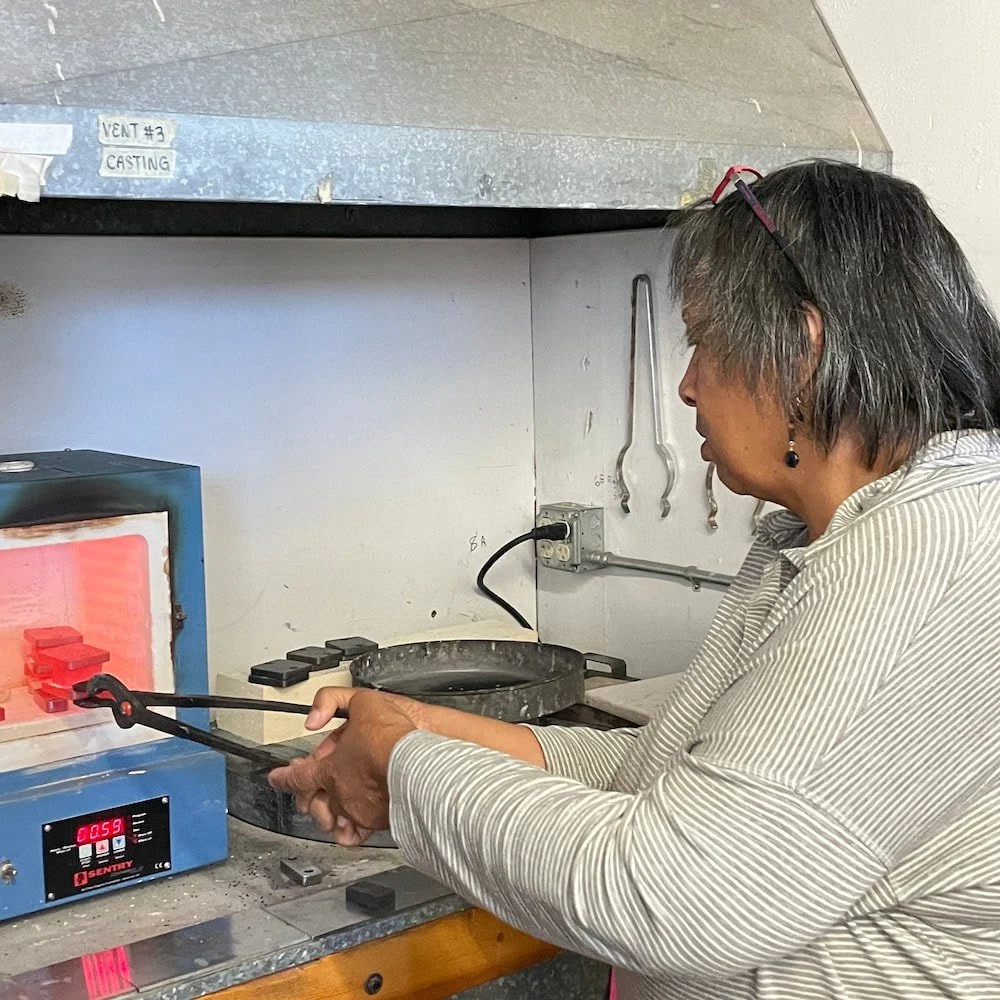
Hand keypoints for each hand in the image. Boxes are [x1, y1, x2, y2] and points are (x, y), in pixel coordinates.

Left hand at [268, 688, 426, 843]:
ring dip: (329, 814)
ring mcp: (358, 811)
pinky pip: (356, 834)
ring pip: (333, 820)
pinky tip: (352, 826)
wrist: (418, 766)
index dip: (285, 777)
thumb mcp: (362, 701)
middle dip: (308, 796)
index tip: (277, 778)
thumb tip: (313, 718)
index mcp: (331, 770)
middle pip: (313, 802)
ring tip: (332, 809)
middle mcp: (340, 794)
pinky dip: (351, 831)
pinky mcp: (377, 822)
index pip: (298, 777)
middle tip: (311, 791)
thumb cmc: (393, 739)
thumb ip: (331, 701)